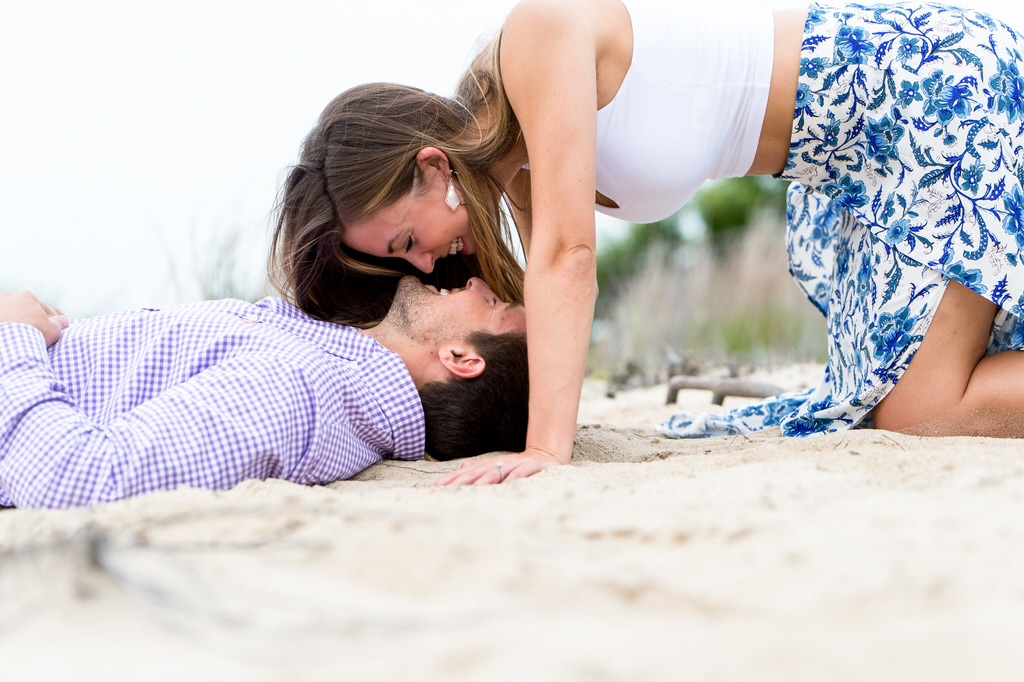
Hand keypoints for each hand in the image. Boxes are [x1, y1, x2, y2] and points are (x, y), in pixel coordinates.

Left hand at [0, 291, 68, 346]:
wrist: (10, 344)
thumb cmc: (33, 334)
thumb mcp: (53, 329)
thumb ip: (60, 322)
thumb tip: (64, 320)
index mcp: (27, 297)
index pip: (41, 307)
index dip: (48, 318)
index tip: (50, 327)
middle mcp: (9, 297)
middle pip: (23, 309)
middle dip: (29, 318)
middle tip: (34, 332)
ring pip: (9, 314)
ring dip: (14, 322)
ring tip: (19, 334)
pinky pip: (3, 322)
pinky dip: (5, 327)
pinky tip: (10, 335)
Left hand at [430, 448, 562, 486]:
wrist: (546, 457)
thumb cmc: (517, 469)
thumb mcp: (497, 471)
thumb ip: (478, 472)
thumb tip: (460, 471)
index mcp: (486, 466)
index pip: (463, 474)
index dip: (446, 482)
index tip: (430, 491)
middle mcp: (497, 464)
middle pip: (474, 473)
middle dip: (457, 483)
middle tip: (441, 492)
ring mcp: (514, 465)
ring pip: (495, 472)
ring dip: (482, 481)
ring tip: (470, 490)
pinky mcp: (532, 467)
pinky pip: (522, 472)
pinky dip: (515, 478)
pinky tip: (508, 484)